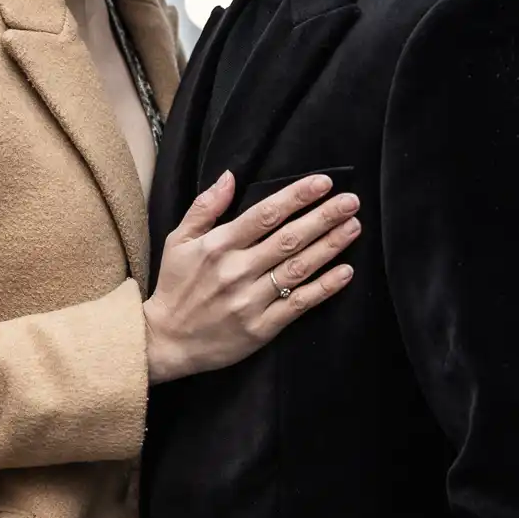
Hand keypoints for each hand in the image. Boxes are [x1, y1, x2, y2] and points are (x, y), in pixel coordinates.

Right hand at [142, 172, 360, 383]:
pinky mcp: (261, 328)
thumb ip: (205, 207)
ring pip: (298, 268)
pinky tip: (345, 272)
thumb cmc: (175, 286)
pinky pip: (299, 304)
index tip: (323, 183)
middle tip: (351, 201)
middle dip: (323, 217)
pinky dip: (324, 287)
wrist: (166, 341)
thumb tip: (229, 176)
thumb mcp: (178, 241)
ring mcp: (250, 300)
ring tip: (353, 228)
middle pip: (289, 238)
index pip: (265, 215)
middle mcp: (236, 271)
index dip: (296, 197)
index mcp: (218, 246)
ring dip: (330, 246)